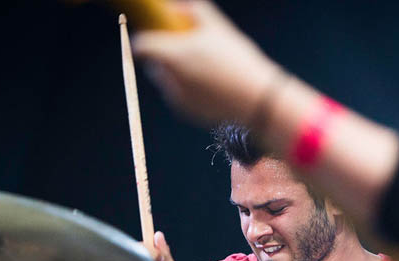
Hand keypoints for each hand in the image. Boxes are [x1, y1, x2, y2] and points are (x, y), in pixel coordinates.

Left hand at [131, 0, 281, 125]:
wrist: (256, 101)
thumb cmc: (237, 60)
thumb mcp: (218, 27)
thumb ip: (192, 10)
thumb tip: (174, 7)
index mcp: (172, 55)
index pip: (141, 45)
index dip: (148, 38)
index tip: (159, 34)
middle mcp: (168, 78)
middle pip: (154, 63)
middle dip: (167, 56)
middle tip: (189, 50)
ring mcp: (176, 97)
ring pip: (168, 80)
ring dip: (179, 73)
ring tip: (208, 69)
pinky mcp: (186, 112)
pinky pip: (180, 95)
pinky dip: (190, 89)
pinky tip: (213, 86)